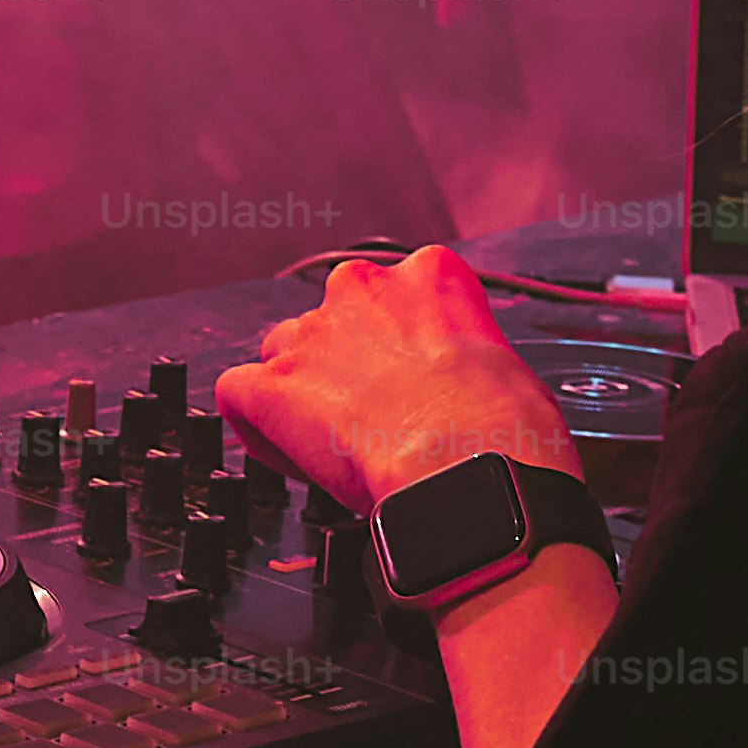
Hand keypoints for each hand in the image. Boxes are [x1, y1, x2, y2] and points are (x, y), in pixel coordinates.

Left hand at [219, 246, 576, 517]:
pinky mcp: (274, 385)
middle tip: (370, 417)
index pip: (394, 292)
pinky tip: (291, 455)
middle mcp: (363, 290)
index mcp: (429, 276)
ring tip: (333, 444)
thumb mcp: (508, 366)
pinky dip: (257, 427)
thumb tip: (458, 390)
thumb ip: (463, 357)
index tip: (408, 380)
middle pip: (332, 321)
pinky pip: (239, 396)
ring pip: (282, 355)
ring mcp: (313, 335)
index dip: (397, 346)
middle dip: (343, 367)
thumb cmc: (504, 433)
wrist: (471, 471)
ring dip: (300, 394)